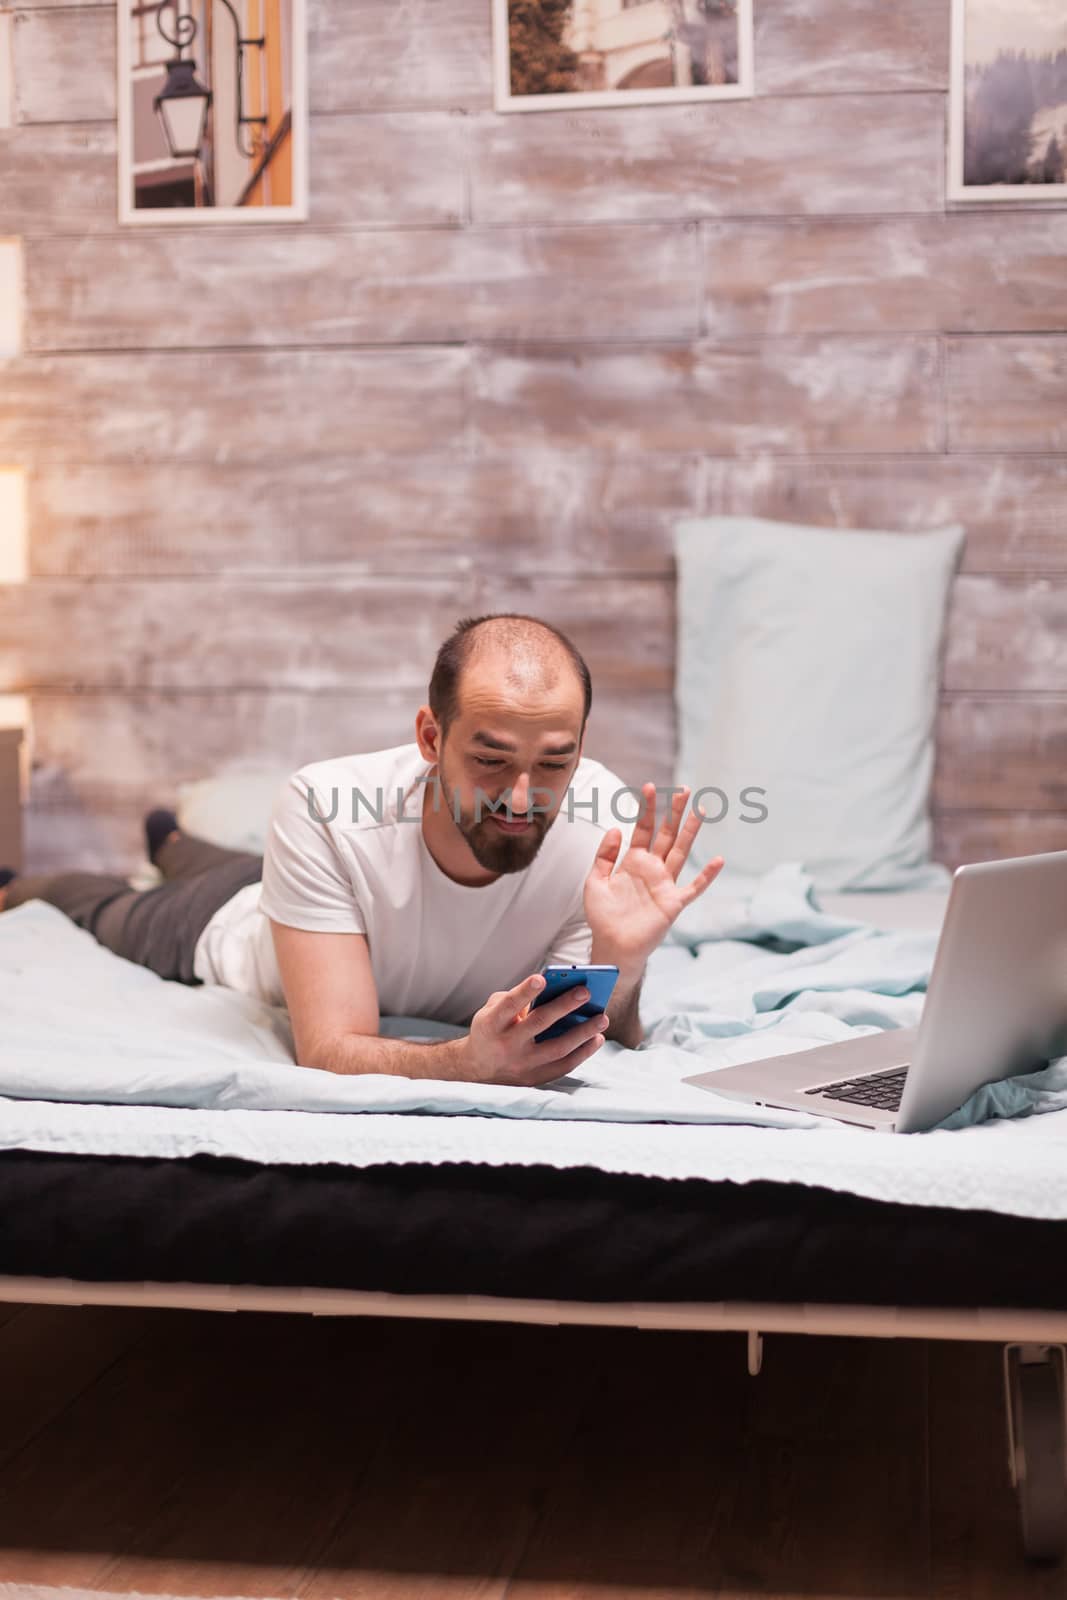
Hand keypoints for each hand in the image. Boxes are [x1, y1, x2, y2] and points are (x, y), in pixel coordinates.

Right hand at [461, 973, 609, 1086]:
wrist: (478, 1070)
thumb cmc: (491, 1030)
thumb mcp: (491, 1011)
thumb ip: (516, 998)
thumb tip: (554, 991)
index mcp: (491, 1024)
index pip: (509, 1005)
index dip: (525, 992)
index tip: (542, 978)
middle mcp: (506, 1045)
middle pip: (539, 1024)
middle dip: (564, 1006)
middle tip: (586, 992)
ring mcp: (522, 1064)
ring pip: (557, 1048)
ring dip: (582, 1032)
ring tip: (602, 1018)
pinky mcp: (535, 1078)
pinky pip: (564, 1066)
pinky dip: (583, 1053)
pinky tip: (597, 1038)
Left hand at [585, 783, 723, 973]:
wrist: (612, 946)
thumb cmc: (603, 917)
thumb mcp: (595, 881)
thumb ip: (604, 855)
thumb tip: (616, 829)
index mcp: (634, 862)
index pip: (644, 829)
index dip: (648, 809)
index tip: (650, 787)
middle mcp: (653, 869)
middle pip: (667, 835)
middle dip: (675, 812)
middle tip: (684, 789)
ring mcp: (665, 885)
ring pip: (681, 852)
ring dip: (691, 832)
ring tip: (701, 810)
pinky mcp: (673, 903)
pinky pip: (693, 887)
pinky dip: (706, 875)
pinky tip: (718, 861)